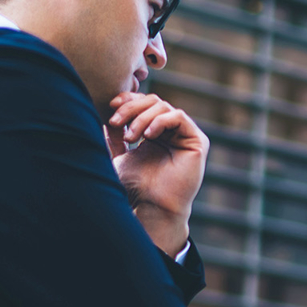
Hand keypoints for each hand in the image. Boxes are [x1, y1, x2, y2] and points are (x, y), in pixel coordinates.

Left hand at [107, 92, 209, 256]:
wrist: (152, 206)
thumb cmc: (136, 188)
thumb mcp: (118, 154)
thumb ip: (115, 133)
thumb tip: (109, 111)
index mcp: (156, 134)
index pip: (144, 104)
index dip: (128, 99)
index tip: (111, 106)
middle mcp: (172, 133)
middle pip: (153, 101)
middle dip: (131, 108)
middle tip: (116, 122)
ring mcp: (185, 136)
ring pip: (164, 107)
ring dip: (141, 118)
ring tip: (130, 137)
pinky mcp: (198, 142)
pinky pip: (179, 117)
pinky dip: (160, 121)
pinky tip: (147, 136)